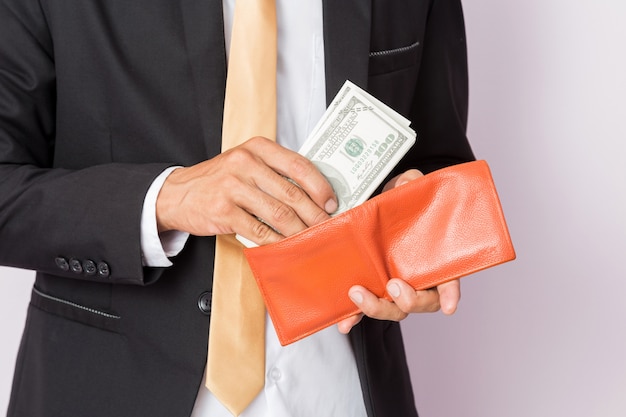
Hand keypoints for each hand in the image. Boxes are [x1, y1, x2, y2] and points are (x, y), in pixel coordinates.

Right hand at [156, 136, 336, 244]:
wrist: (177, 194)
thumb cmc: (218, 181)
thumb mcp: (245, 164)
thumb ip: (275, 173)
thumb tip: (313, 195)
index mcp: (257, 148)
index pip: (298, 165)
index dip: (320, 186)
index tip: (331, 202)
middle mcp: (245, 163)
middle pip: (292, 193)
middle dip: (315, 214)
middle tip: (327, 227)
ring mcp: (233, 187)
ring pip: (279, 213)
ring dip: (299, 231)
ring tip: (310, 239)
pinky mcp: (224, 211)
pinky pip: (259, 231)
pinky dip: (276, 242)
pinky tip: (286, 246)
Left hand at [337, 168, 459, 332]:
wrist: (374, 211)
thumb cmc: (400, 204)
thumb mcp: (407, 188)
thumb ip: (411, 184)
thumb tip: (409, 182)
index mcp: (434, 258)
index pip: (450, 278)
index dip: (450, 294)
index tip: (448, 305)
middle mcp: (418, 278)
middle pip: (422, 302)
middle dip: (409, 300)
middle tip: (393, 285)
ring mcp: (395, 286)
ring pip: (394, 309)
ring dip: (378, 308)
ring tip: (359, 294)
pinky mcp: (372, 289)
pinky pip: (365, 310)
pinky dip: (355, 318)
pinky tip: (344, 323)